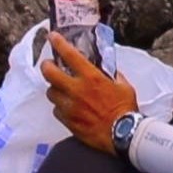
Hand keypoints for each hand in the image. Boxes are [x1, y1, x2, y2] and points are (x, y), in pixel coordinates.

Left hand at [40, 31, 130, 152]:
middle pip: (49, 73)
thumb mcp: (123, 85)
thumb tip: (105, 68)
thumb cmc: (125, 109)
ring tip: (60, 89)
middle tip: (49, 65)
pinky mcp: (68, 121)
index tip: (52, 37)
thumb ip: (112, 74)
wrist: (122, 135)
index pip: (69, 55)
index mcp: (91, 77)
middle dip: (46, 66)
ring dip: (54, 89)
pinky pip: (56, 110)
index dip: (58, 43)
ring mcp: (70, 106)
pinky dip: (60, 107)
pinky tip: (67, 107)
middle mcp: (76, 90)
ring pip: (50, 93)